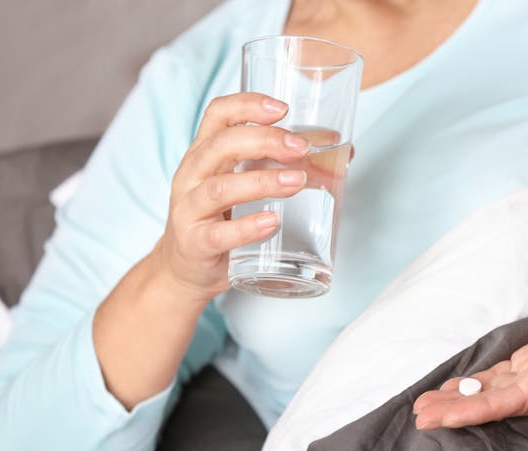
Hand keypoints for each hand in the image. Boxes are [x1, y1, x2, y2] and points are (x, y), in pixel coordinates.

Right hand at [94, 93, 310, 407]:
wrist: (185, 269)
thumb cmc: (221, 218)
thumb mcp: (243, 184)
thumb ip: (283, 164)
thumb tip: (342, 151)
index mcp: (203, 153)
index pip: (217, 114)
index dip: (247, 104)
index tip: (282, 108)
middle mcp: (191, 175)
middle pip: (222, 145)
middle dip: (264, 140)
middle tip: (301, 148)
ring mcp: (189, 210)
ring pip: (220, 188)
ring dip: (262, 181)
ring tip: (297, 182)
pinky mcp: (195, 245)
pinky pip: (218, 235)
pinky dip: (246, 227)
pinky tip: (271, 222)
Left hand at [413, 269, 527, 429]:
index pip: (521, 396)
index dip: (485, 408)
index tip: (450, 416)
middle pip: (501, 403)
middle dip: (461, 411)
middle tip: (421, 417)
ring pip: (497, 395)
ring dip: (461, 402)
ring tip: (425, 408)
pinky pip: (502, 381)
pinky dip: (475, 388)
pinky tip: (451, 392)